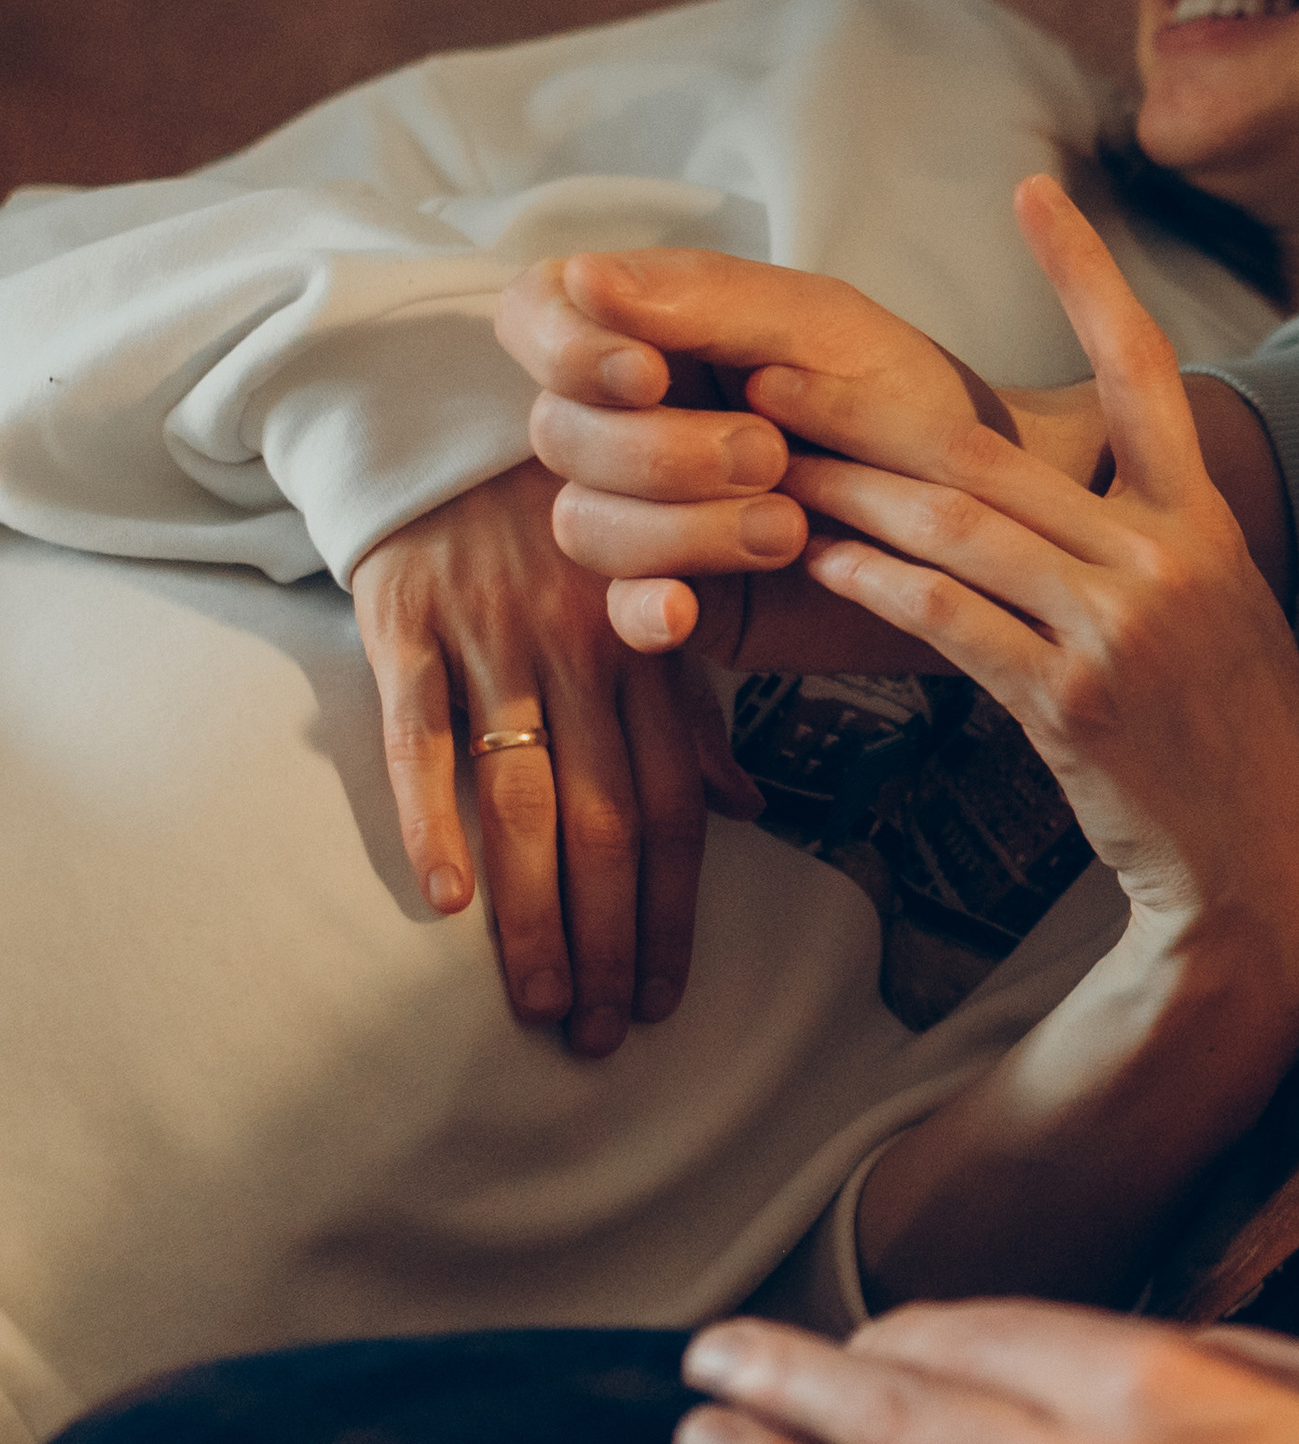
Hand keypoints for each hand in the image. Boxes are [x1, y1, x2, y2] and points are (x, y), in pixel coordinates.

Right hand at [350, 458, 759, 1054]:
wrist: (443, 408)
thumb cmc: (561, 518)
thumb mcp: (649, 593)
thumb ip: (689, 706)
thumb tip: (747, 808)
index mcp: (646, 653)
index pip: (671, 808)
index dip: (673, 907)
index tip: (665, 996)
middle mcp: (579, 653)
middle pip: (604, 822)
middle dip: (609, 936)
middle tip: (602, 1034)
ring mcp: (492, 639)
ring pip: (522, 796)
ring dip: (533, 910)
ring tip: (541, 1001)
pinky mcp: (406, 619)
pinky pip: (416, 730)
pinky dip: (429, 814)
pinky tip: (444, 900)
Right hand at [501, 250, 1062, 672]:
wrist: (993, 507)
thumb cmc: (908, 397)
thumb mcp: (824, 327)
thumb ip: (707, 302)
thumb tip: (583, 276)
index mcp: (652, 334)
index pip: (537, 321)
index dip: (567, 350)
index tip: (647, 374)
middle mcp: (633, 422)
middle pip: (559, 434)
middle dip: (659, 451)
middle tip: (770, 457)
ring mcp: (653, 514)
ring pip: (585, 523)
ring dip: (678, 526)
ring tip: (789, 525)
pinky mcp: (687, 594)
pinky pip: (622, 610)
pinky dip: (644, 610)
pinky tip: (686, 609)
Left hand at [503, 248, 1291, 664]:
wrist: (1267, 855)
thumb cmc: (1229, 732)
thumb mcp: (1218, 611)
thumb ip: (1147, 538)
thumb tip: (1051, 488)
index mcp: (1206, 522)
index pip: (1147, 371)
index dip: (1088, 276)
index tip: (1035, 191)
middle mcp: (1168, 558)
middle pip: (998, 456)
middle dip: (871, 413)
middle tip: (774, 377)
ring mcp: (1122, 627)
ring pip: (963, 530)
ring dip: (853, 494)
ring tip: (767, 468)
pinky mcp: (1074, 701)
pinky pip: (956, 622)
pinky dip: (882, 585)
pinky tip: (823, 561)